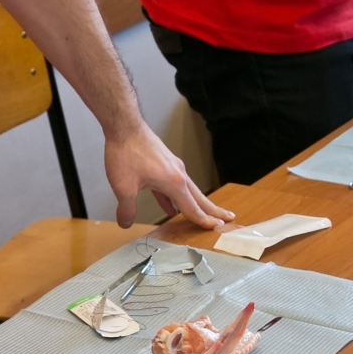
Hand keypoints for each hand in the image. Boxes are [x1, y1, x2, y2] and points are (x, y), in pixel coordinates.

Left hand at [104, 124, 235, 227]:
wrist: (125, 125)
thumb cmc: (126, 152)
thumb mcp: (123, 187)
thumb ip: (127, 209)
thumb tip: (126, 222)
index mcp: (174, 182)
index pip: (192, 208)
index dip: (203, 220)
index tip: (216, 228)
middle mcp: (178, 174)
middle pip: (199, 197)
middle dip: (213, 210)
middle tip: (228, 218)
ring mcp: (172, 167)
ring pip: (188, 190)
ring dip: (196, 203)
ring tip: (203, 213)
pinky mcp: (164, 163)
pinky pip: (174, 185)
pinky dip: (175, 197)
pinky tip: (170, 207)